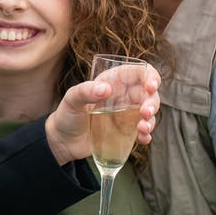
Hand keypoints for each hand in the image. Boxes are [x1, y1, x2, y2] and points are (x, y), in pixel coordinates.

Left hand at [44, 67, 161, 165]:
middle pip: (148, 93)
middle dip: (152, 102)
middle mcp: (122, 95)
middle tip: (145, 113)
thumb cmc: (66, 115)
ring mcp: (125, 113)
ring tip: (142, 129)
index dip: (150, 76)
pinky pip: (143, 130)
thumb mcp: (71, 100)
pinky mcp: (126, 130)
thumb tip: (106, 89)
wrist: (63, 142)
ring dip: (152, 120)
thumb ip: (85, 92)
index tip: (151, 87)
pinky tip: (143, 138)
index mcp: (112, 81)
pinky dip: (147, 134)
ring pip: (148, 112)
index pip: (137, 72)